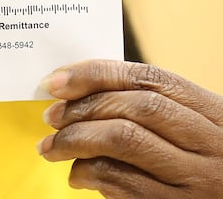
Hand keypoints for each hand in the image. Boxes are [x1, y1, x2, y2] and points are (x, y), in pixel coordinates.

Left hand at [38, 59, 222, 197]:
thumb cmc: (195, 163)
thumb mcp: (186, 128)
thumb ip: (142, 107)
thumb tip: (73, 91)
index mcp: (211, 111)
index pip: (147, 78)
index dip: (95, 74)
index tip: (55, 81)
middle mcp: (209, 142)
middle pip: (135, 107)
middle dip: (82, 108)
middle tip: (50, 116)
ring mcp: (195, 178)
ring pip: (124, 140)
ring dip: (74, 140)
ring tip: (50, 148)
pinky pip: (121, 181)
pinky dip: (88, 173)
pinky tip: (77, 175)